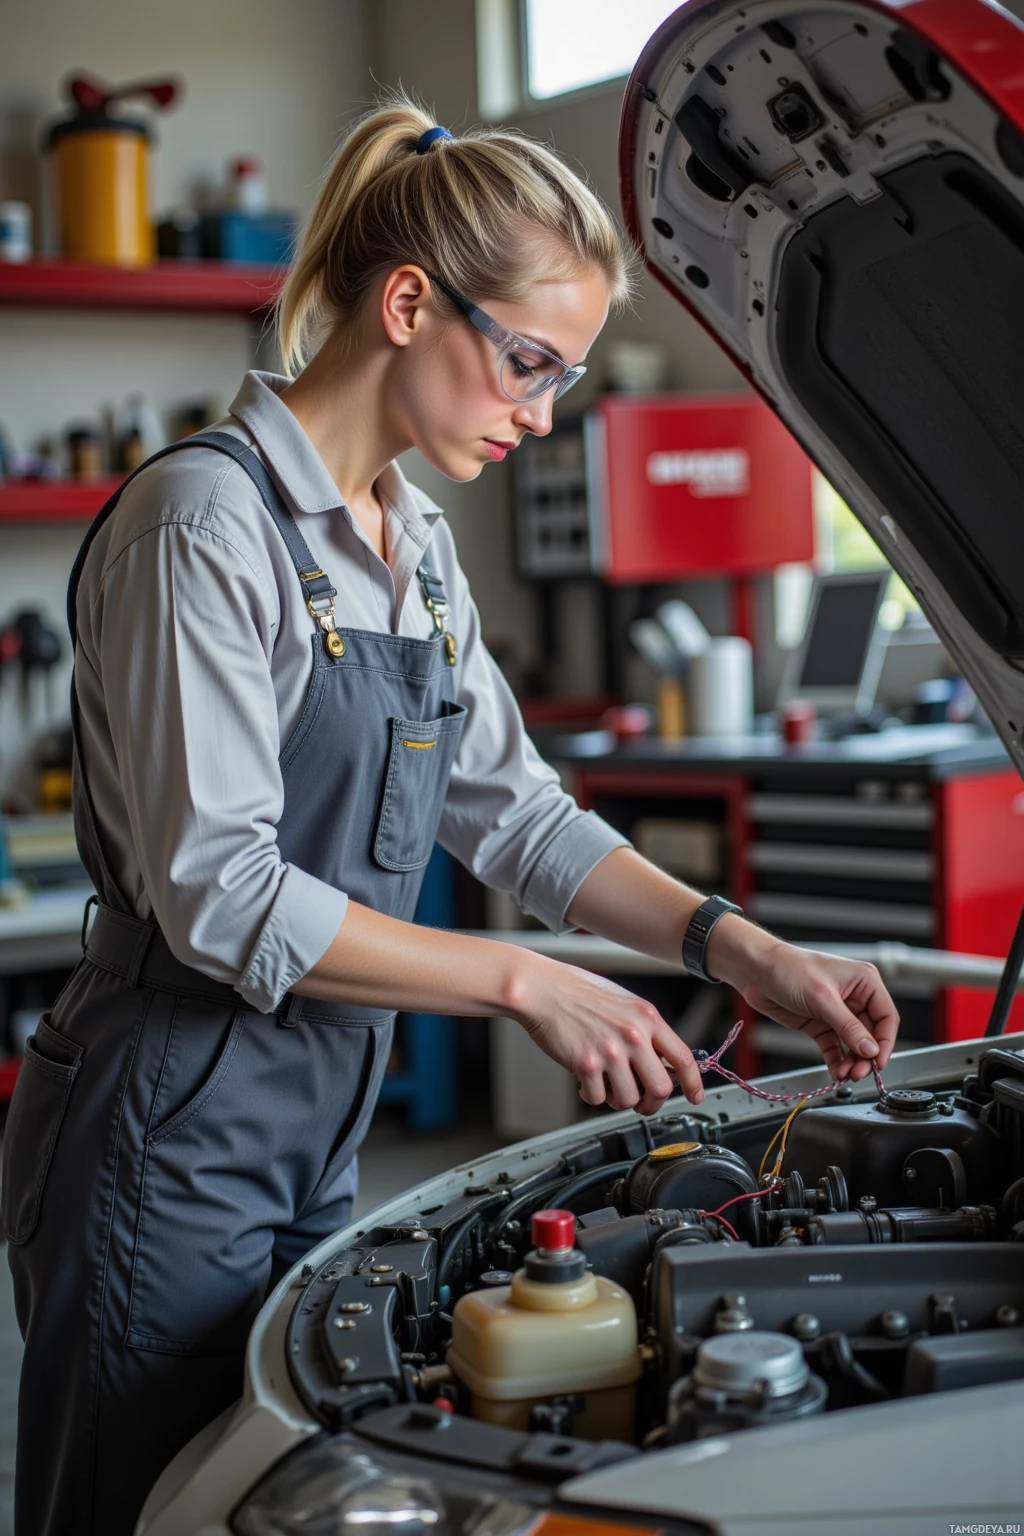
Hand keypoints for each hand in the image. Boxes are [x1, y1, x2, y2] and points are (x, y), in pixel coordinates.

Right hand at [510, 954, 704, 1113]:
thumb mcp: (625, 1002)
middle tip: (641, 1101)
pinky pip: (597, 1098)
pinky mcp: (585, 1064)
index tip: (695, 1096)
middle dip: (651, 1102)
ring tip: (605, 1084)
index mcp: (647, 1018)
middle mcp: (633, 1035)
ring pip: (628, 1099)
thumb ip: (645, 1030)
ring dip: (617, 1099)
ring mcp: (610, 1051)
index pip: (683, 1058)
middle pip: (660, 1088)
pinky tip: (585, 1080)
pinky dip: (591, 1095)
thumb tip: (660, 1061)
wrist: (543, 989)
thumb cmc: (578, 991)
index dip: (694, 1083)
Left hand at [708, 917, 899, 1080]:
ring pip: (853, 1044)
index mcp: (864, 981)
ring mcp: (837, 1012)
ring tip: (844, 1075)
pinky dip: (836, 1060)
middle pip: (871, 1034)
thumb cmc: (788, 968)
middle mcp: (854, 997)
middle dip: (866, 1056)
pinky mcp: (820, 1024)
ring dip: (851, 1061)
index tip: (879, 1061)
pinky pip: (835, 1047)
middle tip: (858, 1073)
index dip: (885, 1041)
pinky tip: (835, 1072)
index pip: (886, 1016)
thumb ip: (848, 1026)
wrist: (756, 970)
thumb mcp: (822, 998)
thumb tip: (870, 1049)